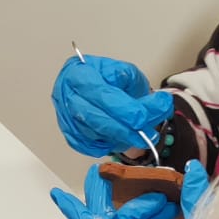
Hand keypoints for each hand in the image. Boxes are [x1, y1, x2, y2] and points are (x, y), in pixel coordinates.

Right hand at [50, 55, 172, 157]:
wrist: (94, 85)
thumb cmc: (107, 78)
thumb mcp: (126, 72)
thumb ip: (137, 86)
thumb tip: (153, 104)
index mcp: (78, 74)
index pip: (101, 94)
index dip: (123, 108)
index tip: (142, 117)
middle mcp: (67, 97)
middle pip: (95, 118)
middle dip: (124, 130)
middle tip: (147, 135)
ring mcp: (66, 118)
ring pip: (93, 135)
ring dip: (120, 139)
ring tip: (142, 138)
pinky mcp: (71, 134)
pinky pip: (90, 146)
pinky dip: (109, 145)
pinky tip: (122, 139)